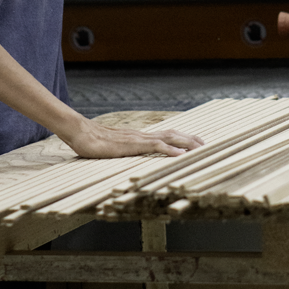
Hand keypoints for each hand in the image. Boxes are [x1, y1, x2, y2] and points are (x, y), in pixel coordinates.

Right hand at [60, 120, 203, 158]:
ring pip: (169, 138)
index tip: (196, 142)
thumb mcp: (115, 148)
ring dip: (187, 143)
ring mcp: (139, 139)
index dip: (182, 138)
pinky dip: (170, 150)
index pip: (167, 135)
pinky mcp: (133, 144)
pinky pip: (156, 146)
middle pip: (173, 134)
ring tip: (201, 148)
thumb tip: (130, 155)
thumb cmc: (94, 141)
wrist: (81, 133)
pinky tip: (180, 154)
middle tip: (207, 145)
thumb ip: (125, 150)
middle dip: (191, 139)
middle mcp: (143, 135)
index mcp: (140, 136)